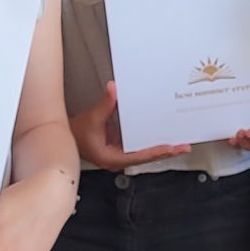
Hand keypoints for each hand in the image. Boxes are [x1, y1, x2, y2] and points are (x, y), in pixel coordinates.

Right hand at [68, 81, 189, 169]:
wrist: (66, 138)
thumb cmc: (75, 134)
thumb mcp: (92, 118)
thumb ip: (105, 105)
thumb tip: (114, 91)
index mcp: (112, 158)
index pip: (139, 157)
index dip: (156, 152)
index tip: (170, 148)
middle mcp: (118, 159)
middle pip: (147, 157)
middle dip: (166, 151)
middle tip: (183, 147)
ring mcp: (120, 155)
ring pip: (145, 154)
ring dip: (161, 148)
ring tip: (179, 143)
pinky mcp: (121, 149)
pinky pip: (140, 147)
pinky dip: (152, 142)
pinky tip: (162, 137)